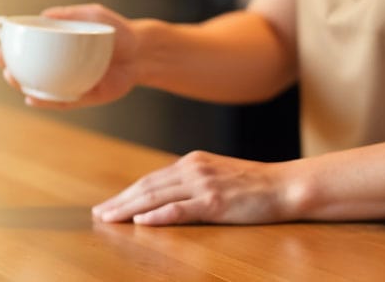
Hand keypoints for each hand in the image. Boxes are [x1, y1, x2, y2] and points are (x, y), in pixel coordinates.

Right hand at [0, 3, 141, 109]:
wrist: (142, 51)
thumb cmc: (116, 30)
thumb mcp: (93, 15)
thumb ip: (71, 13)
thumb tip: (44, 15)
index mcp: (58, 48)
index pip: (28, 49)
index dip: (10, 50)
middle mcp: (60, 67)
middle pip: (28, 71)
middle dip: (10, 69)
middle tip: (2, 62)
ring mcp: (70, 82)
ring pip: (41, 89)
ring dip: (23, 87)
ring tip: (14, 79)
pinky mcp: (83, 96)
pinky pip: (61, 101)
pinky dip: (46, 101)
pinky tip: (33, 98)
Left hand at [92, 151, 305, 225]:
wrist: (286, 185)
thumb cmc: (255, 185)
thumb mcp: (218, 176)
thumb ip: (192, 182)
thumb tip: (165, 198)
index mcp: (193, 162)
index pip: (151, 179)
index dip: (126, 193)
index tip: (108, 205)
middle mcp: (194, 169)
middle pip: (147, 186)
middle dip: (120, 201)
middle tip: (98, 214)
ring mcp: (204, 185)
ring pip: (157, 197)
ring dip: (129, 209)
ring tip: (109, 219)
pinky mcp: (216, 203)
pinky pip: (181, 210)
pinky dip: (158, 216)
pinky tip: (141, 222)